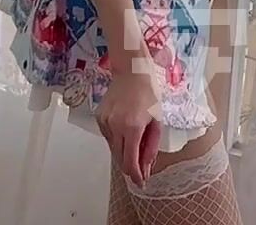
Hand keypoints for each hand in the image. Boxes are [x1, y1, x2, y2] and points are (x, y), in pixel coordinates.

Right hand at [96, 67, 162, 184]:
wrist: (131, 72)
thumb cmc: (149, 95)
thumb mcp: (156, 122)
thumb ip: (150, 147)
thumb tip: (145, 167)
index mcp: (132, 128)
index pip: (130, 161)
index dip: (135, 175)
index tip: (141, 182)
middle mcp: (115, 126)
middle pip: (119, 158)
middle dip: (130, 167)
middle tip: (140, 171)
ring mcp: (105, 122)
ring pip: (113, 148)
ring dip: (123, 152)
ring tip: (134, 144)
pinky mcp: (99, 118)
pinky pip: (108, 137)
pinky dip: (117, 140)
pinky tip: (124, 131)